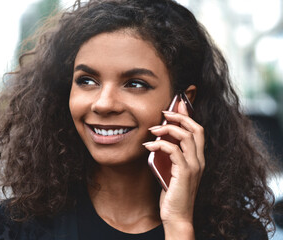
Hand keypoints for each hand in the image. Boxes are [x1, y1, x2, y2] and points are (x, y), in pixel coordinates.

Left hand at [144, 100, 204, 237]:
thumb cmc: (172, 193)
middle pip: (196, 129)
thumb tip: (158, 140)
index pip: (198, 131)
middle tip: (164, 112)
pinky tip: (149, 145)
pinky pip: (174, 150)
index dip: (188, 115)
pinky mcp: (186, 173)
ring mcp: (194, 166)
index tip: (177, 104)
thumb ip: (170, 156)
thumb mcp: (171, 170)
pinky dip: (160, 144)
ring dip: (168, 129)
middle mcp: (199, 160)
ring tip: (153, 129)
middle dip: (180, 116)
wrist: (176, 216)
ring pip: (186, 137)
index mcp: (198, 158)